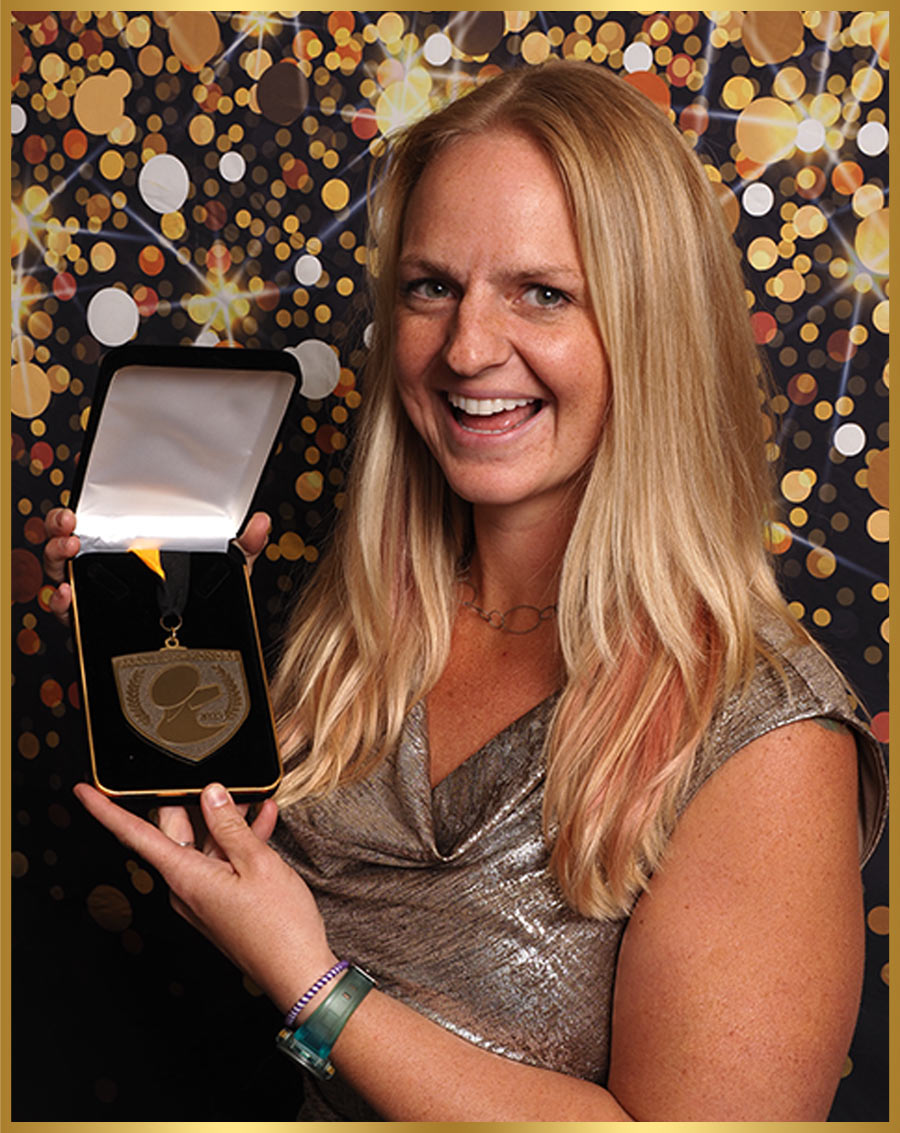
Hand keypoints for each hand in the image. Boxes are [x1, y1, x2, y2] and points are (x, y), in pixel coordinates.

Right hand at [42, 510, 271, 623]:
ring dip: (56, 558)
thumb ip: (241, 549)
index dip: (76, 515)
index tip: (75, 509)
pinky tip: (67, 596)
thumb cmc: (197, 607)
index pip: (93, 525)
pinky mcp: (89, 627)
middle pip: (67, 545)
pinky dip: (60, 603)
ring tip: (70, 549)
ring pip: (59, 574)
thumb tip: (262, 521)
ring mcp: (94, 600)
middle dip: (58, 531)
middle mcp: (104, 573)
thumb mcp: (221, 574)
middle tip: (69, 525)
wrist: (192, 660)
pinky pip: (66, 615)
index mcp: (126, 552)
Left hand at [74, 781, 335, 1012]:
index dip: (106, 811)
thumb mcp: (258, 862)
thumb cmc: (280, 927)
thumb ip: (229, 824)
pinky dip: (239, 841)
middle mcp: (185, 888)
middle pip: (173, 833)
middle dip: (190, 802)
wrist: (298, 973)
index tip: (84, 792)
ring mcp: (202, 896)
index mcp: (185, 877)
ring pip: (202, 844)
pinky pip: (221, 862)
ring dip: (224, 820)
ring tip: (251, 795)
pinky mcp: (220, 902)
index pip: (134, 835)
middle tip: (206, 776)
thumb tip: (211, 795)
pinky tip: (261, 819)